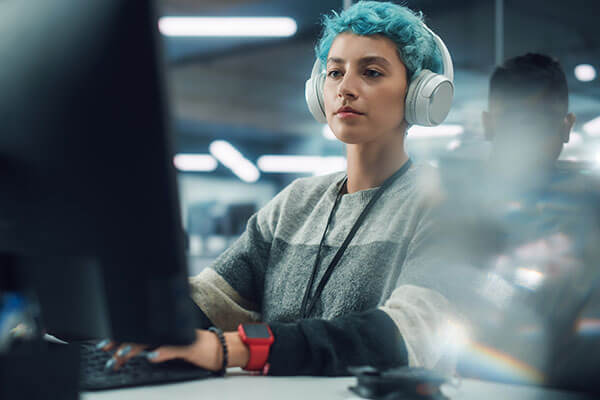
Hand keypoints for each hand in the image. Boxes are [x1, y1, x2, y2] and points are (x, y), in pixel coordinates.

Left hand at [99, 329, 248, 371]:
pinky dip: (162, 353)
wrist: (224, 349)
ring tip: (122, 355)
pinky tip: (151, 358)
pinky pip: (174, 348)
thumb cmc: (200, 350)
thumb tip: (141, 354)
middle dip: (121, 342)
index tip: (106, 344)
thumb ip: (160, 347)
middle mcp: (172, 331)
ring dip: (136, 348)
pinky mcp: (191, 346)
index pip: (141, 331)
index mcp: (167, 330)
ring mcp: (180, 337)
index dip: (121, 336)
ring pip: (154, 340)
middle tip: (106, 349)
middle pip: (143, 334)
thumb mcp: (177, 347)